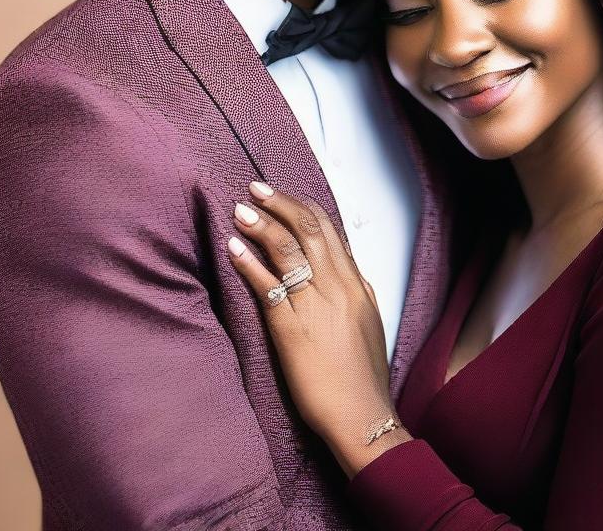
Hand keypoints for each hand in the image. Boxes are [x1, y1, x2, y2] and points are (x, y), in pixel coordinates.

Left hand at [226, 182, 411, 476]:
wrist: (361, 413)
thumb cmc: (363, 373)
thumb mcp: (369, 320)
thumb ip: (357, 291)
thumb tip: (348, 269)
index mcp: (356, 283)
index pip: (328, 229)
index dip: (301, 206)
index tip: (281, 194)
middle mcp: (337, 286)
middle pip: (308, 229)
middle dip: (280, 203)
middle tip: (256, 188)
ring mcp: (314, 305)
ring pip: (288, 249)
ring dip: (262, 224)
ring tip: (241, 210)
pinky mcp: (291, 328)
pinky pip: (267, 286)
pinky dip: (248, 262)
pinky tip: (233, 248)